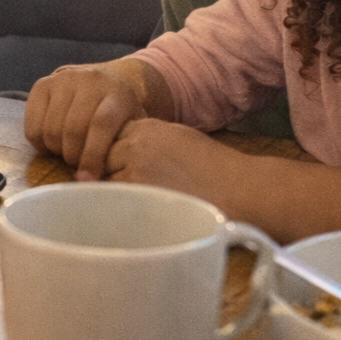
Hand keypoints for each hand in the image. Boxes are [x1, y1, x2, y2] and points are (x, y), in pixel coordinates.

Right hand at [24, 62, 146, 179]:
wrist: (103, 79)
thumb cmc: (119, 112)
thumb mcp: (131, 125)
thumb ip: (122, 147)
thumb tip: (103, 183)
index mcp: (116, 93)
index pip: (101, 124)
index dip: (93, 155)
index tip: (88, 179)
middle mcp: (89, 81)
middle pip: (73, 128)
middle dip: (73, 156)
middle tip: (77, 167)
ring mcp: (63, 80)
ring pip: (51, 128)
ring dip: (56, 150)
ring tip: (66, 154)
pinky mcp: (42, 84)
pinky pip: (32, 124)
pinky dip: (39, 143)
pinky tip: (51, 144)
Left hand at [105, 117, 243, 205]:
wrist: (239, 190)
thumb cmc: (214, 167)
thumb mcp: (177, 137)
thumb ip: (148, 141)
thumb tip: (123, 152)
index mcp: (146, 127)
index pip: (109, 136)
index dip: (112, 153)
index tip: (115, 166)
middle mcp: (136, 145)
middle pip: (101, 157)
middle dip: (107, 171)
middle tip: (118, 187)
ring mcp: (135, 170)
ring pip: (105, 179)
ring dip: (111, 190)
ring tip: (129, 202)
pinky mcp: (139, 196)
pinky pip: (115, 200)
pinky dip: (119, 206)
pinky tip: (133, 212)